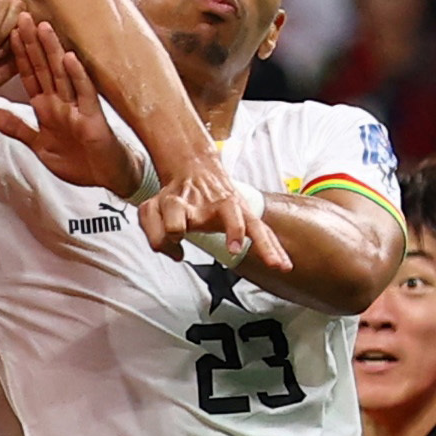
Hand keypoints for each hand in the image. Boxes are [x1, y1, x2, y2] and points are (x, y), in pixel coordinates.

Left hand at [0, 18, 134, 189]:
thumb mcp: (38, 144)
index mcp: (47, 106)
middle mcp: (62, 101)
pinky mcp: (93, 116)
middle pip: (44, 67)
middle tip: (21, 16)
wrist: (105, 176)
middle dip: (32, 43)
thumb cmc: (76, 159)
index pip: (30, 75)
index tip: (8, 32)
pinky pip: (85, 93)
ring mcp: (78, 107)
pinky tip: (70, 58)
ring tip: (43, 28)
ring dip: (53, 51)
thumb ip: (16, 127)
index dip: (19, 55)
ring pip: (63, 74)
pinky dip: (77, 76)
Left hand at [141, 150, 284, 274]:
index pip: (175, 223)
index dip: (170, 234)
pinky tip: (283, 265)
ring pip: (252, 223)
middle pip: (227, 213)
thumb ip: (155, 233)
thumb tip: (177, 253)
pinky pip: (261, 232)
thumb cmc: (172, 196)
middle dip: (233, 229)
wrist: (194, 170)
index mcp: (182, 202)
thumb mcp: (151, 210)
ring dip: (264, 243)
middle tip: (235, 247)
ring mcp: (231, 207)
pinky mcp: (245, 214)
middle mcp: (210, 204)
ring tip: (275, 264)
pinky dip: (273, 248)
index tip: (174, 239)